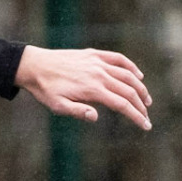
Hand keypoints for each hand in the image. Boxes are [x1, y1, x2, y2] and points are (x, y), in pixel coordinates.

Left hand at [16, 46, 151, 130]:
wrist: (34, 65)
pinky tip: (138, 75)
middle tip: (147, 117)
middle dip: (141, 106)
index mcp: (93, 89)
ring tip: (146, 100)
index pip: (123, 105)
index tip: (146, 126)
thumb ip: (78, 111)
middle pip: (129, 91)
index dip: (137, 116)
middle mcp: (99, 74)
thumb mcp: (58, 106)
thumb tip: (96, 117)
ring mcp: (98, 62)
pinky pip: (118, 59)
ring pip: (128, 75)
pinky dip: (131, 67)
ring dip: (140, 88)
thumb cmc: (45, 90)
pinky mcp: (94, 54)